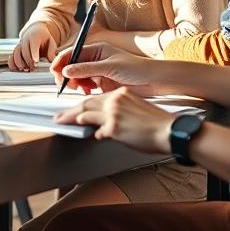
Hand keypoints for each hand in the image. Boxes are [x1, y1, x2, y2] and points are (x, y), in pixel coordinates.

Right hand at [10, 23, 56, 71]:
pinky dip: (12, 64)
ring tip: (26, 69)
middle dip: (28, 60)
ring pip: (15, 53)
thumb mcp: (51, 42)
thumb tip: (52, 61)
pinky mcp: (15, 51)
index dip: (34, 53)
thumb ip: (52, 52)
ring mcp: (19, 45)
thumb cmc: (44, 39)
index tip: (36, 61)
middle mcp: (25, 40)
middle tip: (33, 68)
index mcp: (35, 36)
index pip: (33, 44)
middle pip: (24, 50)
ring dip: (19, 63)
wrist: (36, 32)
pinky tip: (17, 69)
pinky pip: (11, 57)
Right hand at [51, 43, 166, 94]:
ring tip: (80, 88)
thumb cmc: (136, 68)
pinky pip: (85, 86)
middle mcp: (95, 59)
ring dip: (75, 83)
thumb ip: (86, 69)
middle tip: (65, 83)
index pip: (72, 53)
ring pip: (77, 77)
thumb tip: (66, 70)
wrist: (152, 81)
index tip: (54, 72)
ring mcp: (97, 71)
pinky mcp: (101, 83)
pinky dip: (83, 89)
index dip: (61, 62)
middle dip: (66, 74)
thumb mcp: (109, 67)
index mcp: (96, 50)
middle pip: (71, 66)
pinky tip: (88, 91)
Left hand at [55, 88, 174, 153]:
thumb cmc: (158, 123)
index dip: (83, 103)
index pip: (96, 97)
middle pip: (85, 103)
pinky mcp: (113, 128)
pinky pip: (98, 132)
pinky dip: (96, 135)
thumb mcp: (137, 107)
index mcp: (121, 93)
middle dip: (70, 111)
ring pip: (85, 115)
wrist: (170, 130)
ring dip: (72, 119)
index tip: (75, 108)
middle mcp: (114, 100)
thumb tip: (106, 122)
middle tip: (59, 116)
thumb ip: (119, 111)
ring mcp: (112, 113)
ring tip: (62, 123)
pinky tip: (94, 136)